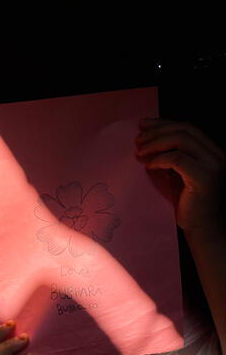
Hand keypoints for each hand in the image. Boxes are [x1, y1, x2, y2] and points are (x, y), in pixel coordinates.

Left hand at [135, 118, 225, 234]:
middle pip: (184, 130)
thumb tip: (146, 141)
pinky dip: (160, 159)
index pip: (187, 128)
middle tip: (137, 139)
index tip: (143, 124)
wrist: (203, 231)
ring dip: (156, 143)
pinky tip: (148, 165)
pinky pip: (177, 159)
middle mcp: (216, 155)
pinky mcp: (204, 178)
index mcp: (212, 152)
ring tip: (139, 151)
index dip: (163, 123)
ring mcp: (213, 166)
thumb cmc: (188, 206)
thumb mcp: (178, 176)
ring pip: (181, 141)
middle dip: (157, 131)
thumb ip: (170, 158)